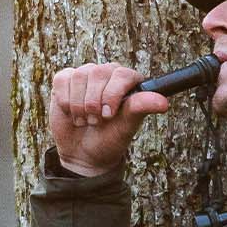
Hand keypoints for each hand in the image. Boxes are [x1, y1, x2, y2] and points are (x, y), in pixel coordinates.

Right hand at [47, 63, 170, 177]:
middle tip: (96, 121)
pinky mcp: (65, 80)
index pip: (121, 74)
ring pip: (79, 77)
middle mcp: (107, 73)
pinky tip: (71, 113)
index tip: (108, 115)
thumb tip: (163, 103)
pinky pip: (62, 80)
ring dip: (78, 106)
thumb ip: (141, 108)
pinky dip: (64, 102)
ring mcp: (86, 75)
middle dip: (93, 103)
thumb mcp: (127, 126)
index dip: (112, 95)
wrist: (84, 154)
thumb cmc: (110, 139)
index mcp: (127, 81)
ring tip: (85, 120)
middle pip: (97, 73)